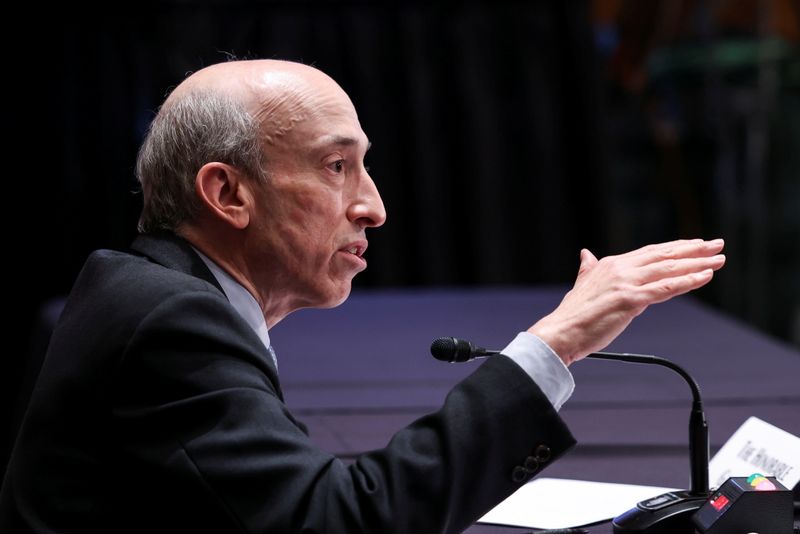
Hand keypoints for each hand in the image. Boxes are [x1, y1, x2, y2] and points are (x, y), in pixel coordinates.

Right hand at [529, 239, 725, 365]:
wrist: (560, 332)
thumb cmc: (572, 315)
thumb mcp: (582, 284)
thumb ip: (587, 268)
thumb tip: (585, 254)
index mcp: (610, 264)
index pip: (650, 252)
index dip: (675, 248)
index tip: (695, 245)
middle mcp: (620, 268)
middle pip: (664, 255)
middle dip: (693, 249)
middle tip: (717, 244)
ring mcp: (626, 283)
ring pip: (669, 269)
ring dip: (697, 263)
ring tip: (718, 260)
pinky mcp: (631, 299)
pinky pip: (666, 288)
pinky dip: (688, 281)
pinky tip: (705, 276)